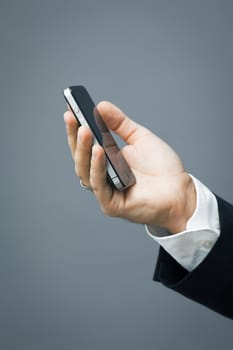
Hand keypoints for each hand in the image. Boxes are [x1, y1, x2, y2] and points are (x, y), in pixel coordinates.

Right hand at [63, 101, 195, 232]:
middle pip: (81, 157)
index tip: (70, 110)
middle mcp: (102, 176)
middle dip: (75, 137)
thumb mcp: (139, 138)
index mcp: (107, 162)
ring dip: (83, 150)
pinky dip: (97, 167)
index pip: (86, 145)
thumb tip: (100, 106)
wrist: (180, 191)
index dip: (76, 129)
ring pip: (85, 171)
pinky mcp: (111, 204)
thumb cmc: (162, 168)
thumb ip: (120, 123)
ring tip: (84, 130)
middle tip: (72, 117)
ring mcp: (106, 191)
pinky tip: (99, 150)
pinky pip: (99, 185)